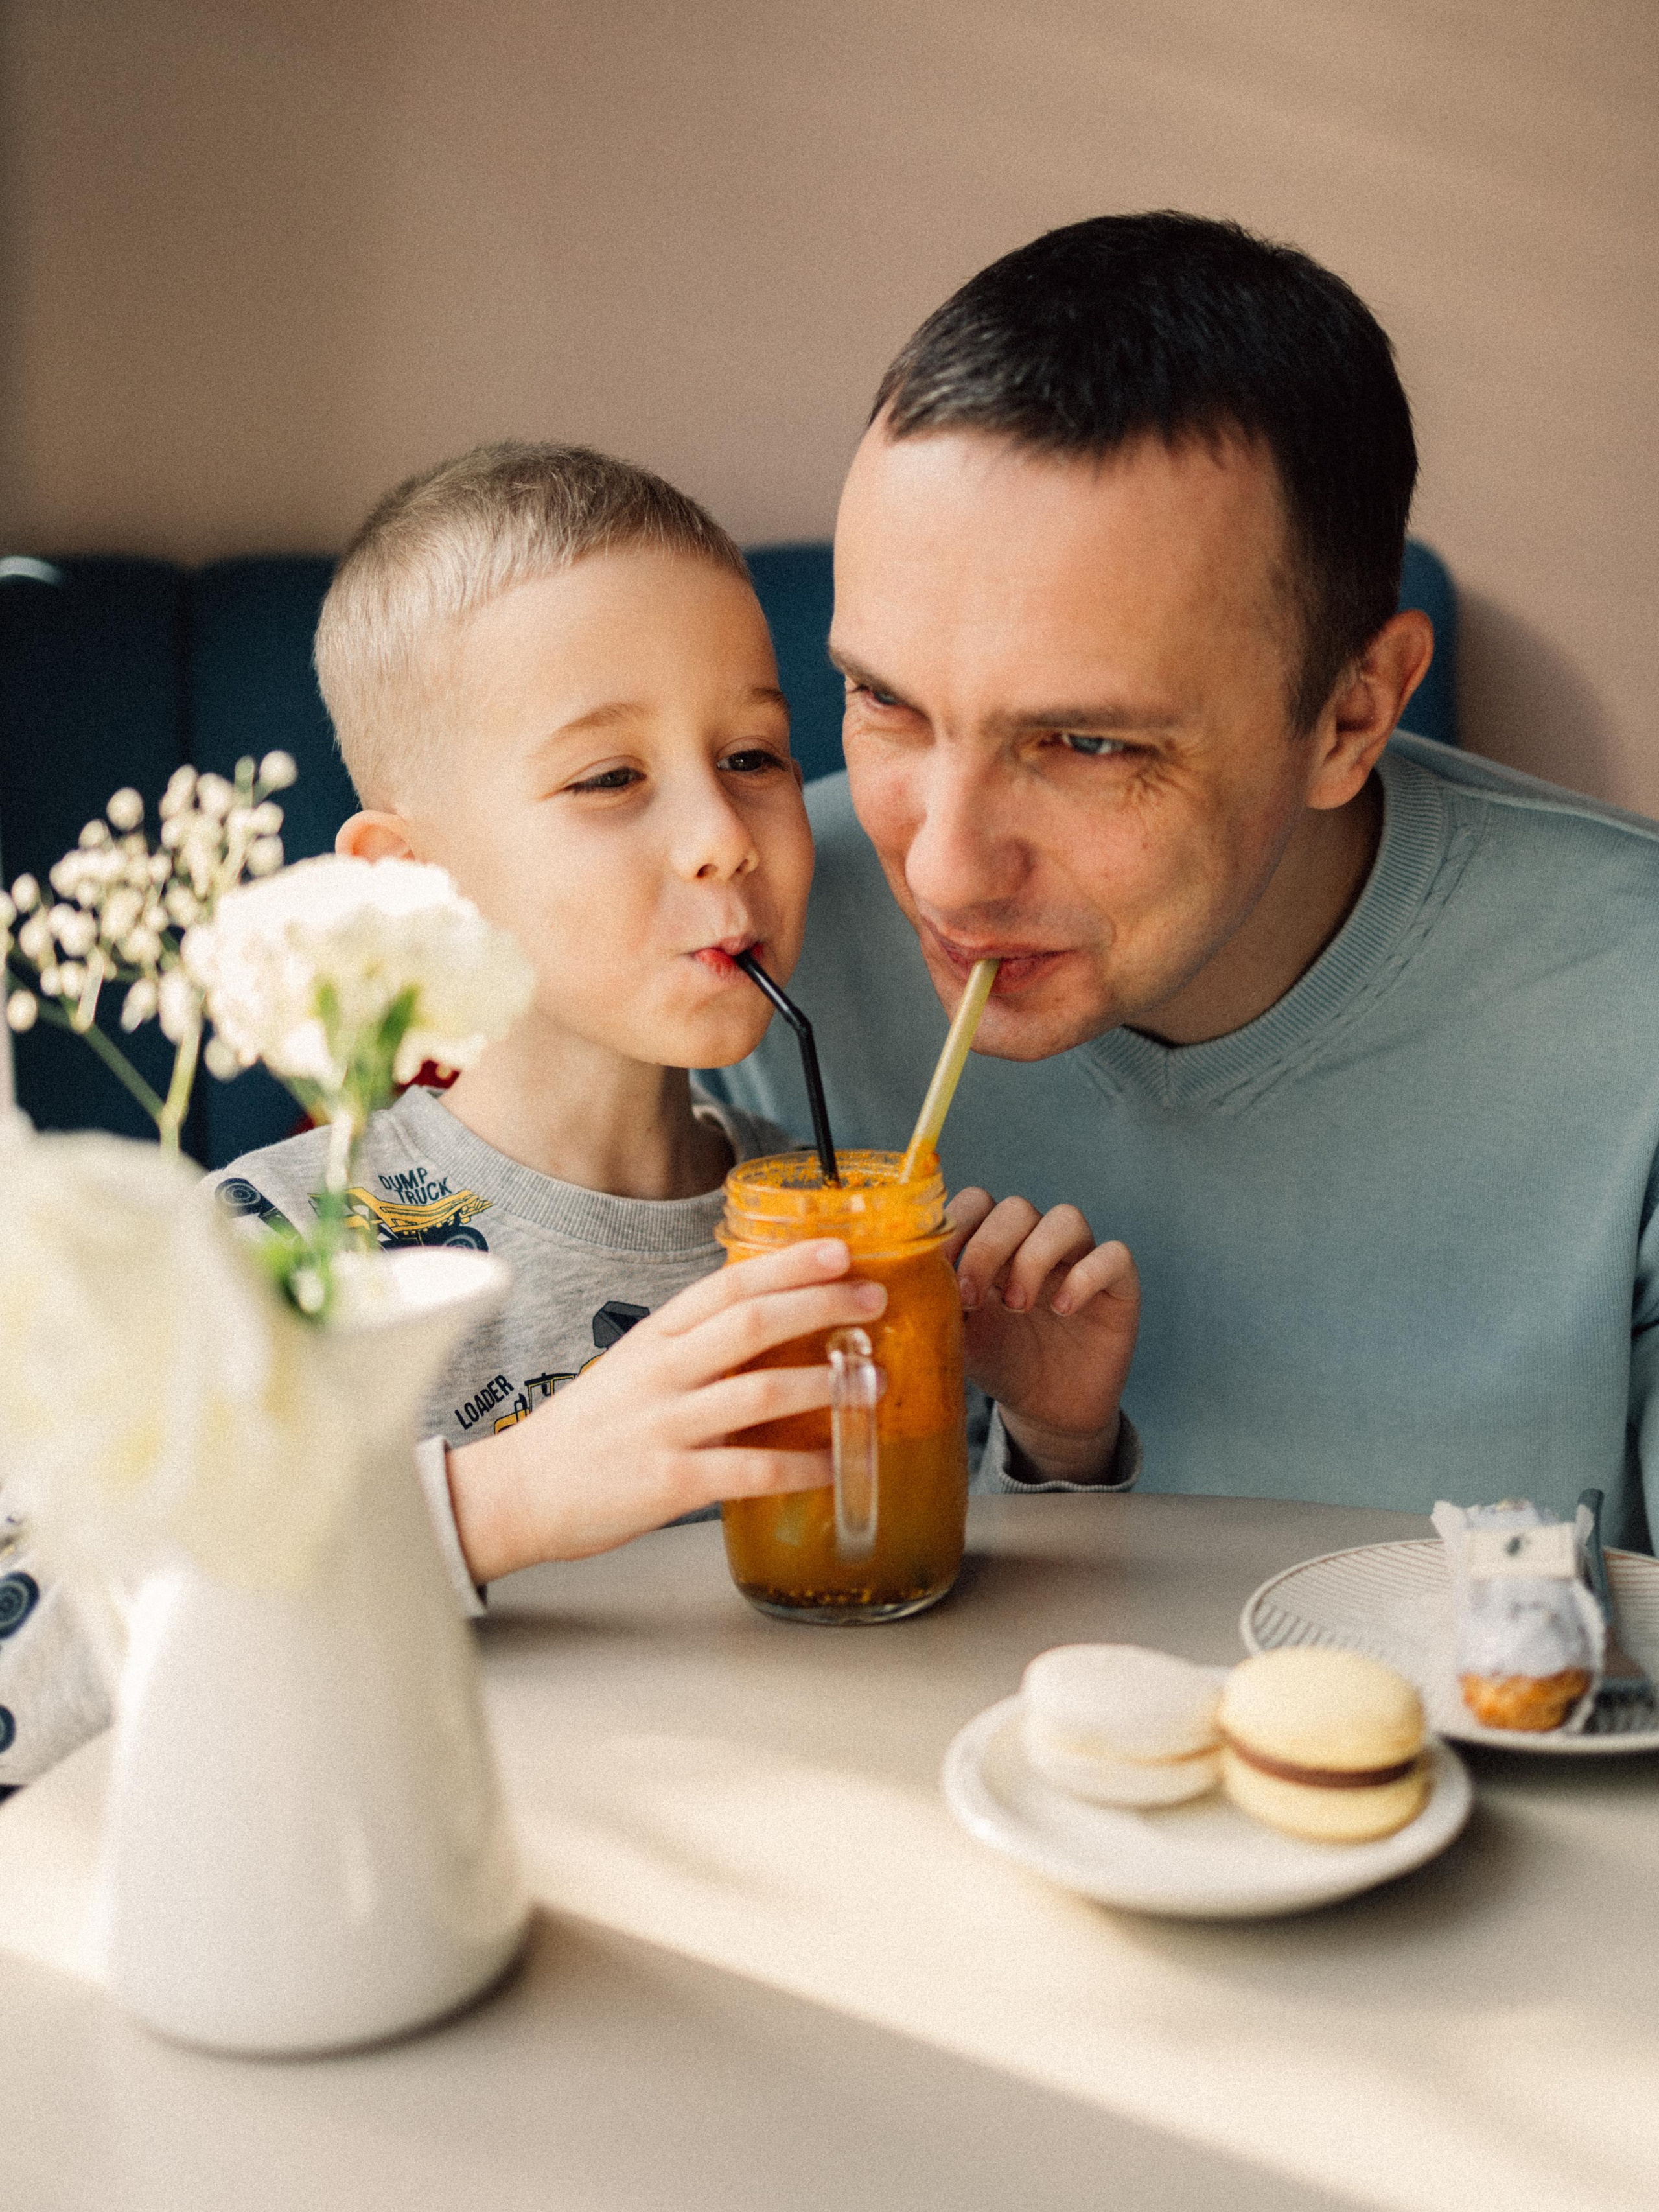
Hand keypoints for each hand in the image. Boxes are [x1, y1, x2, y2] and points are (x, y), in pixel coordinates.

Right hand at [446, 1240, 885, 1576]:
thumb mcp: (636, 1367)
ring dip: (827, 1385)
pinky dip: (800, 1467)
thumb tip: (772, 1326)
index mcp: (656, 1336)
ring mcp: (665, 1426)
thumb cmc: (590, 1429)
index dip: (787, 1263)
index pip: (727, 1284)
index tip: (839, 1249)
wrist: (520, 1492)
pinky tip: (833, 1465)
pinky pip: (750, 1470)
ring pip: (761, 1391)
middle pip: (752, 1322)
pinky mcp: (669, 1483)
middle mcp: (662, 1372)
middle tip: (874, 1298)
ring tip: (872, 1383)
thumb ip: (695, 1346)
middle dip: (821, 1305)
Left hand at [946, 1190, 1139, 1484]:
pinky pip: (1114, 1255)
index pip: (977, 1202)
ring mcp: (1080, 1259)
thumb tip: (894, 1289)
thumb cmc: (999, 1362)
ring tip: (1015, 1304)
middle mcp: (1038, 1242)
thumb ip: (932, 1306)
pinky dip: (1085, 1276)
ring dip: (1033, 1257)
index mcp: (996, 1245)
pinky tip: (1062, 1309)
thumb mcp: (957, 1336)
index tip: (936, 1267)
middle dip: (988, 1246)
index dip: (956, 1224)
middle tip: (972, 1296)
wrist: (1047, 1410)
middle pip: (1017, 1207)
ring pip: (1067, 1218)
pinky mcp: (1118, 1286)